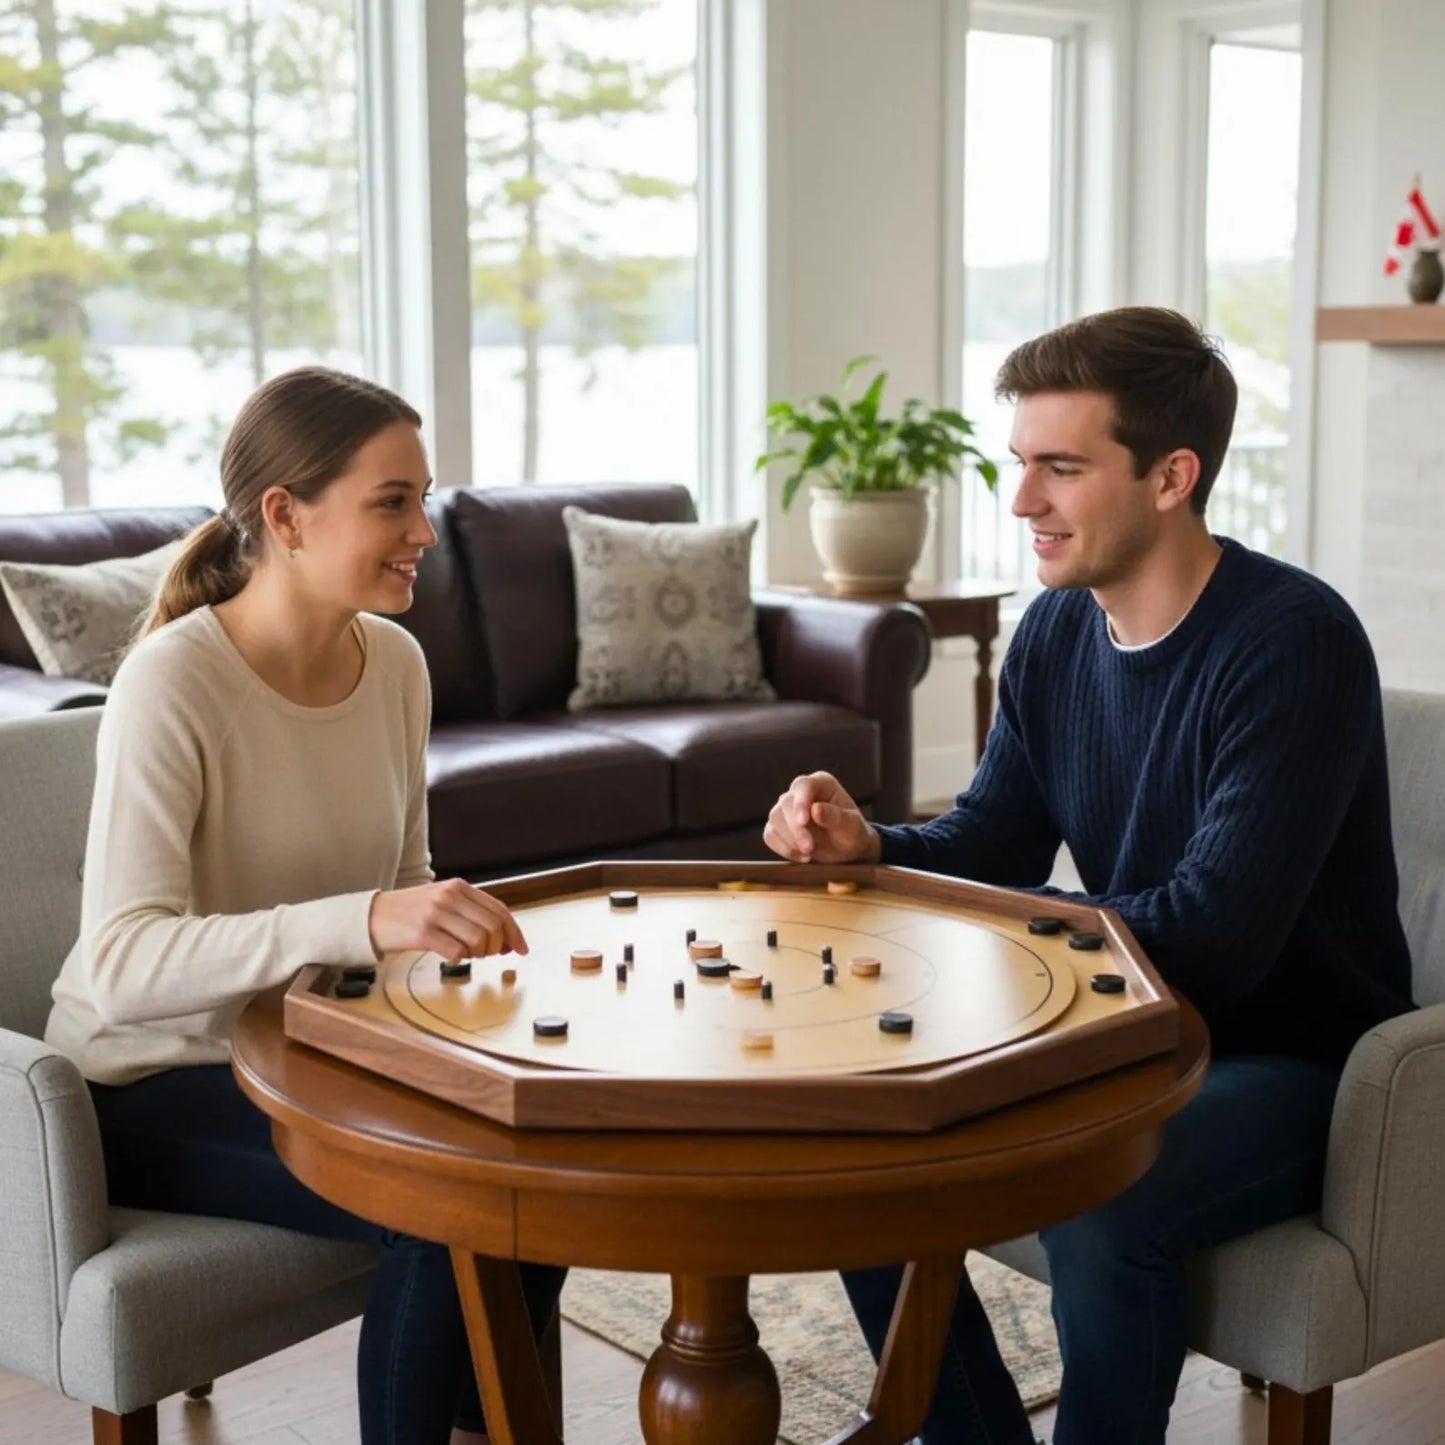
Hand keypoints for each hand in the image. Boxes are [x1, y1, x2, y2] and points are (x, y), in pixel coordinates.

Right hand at [368, 879, 528, 963]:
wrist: (371, 916)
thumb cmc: (409, 912)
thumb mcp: (442, 901)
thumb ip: (471, 914)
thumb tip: (504, 939)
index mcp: (458, 887)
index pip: (499, 909)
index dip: (514, 932)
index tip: (521, 948)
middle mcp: (449, 896)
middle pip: (493, 926)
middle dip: (498, 946)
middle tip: (490, 954)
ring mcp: (436, 913)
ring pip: (479, 939)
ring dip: (478, 953)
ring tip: (466, 953)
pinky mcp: (422, 933)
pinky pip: (456, 951)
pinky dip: (459, 958)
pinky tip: (450, 955)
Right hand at [764, 771, 880, 864]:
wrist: (847, 850)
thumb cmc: (852, 833)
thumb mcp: (852, 827)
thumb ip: (837, 817)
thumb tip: (816, 810)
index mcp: (821, 783)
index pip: (803, 785)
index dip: (801, 802)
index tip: (804, 822)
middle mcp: (801, 792)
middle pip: (786, 804)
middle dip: (796, 829)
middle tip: (810, 849)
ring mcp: (787, 808)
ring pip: (775, 819)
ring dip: (789, 840)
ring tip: (809, 854)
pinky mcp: (778, 826)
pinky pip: (770, 835)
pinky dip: (783, 848)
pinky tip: (802, 856)